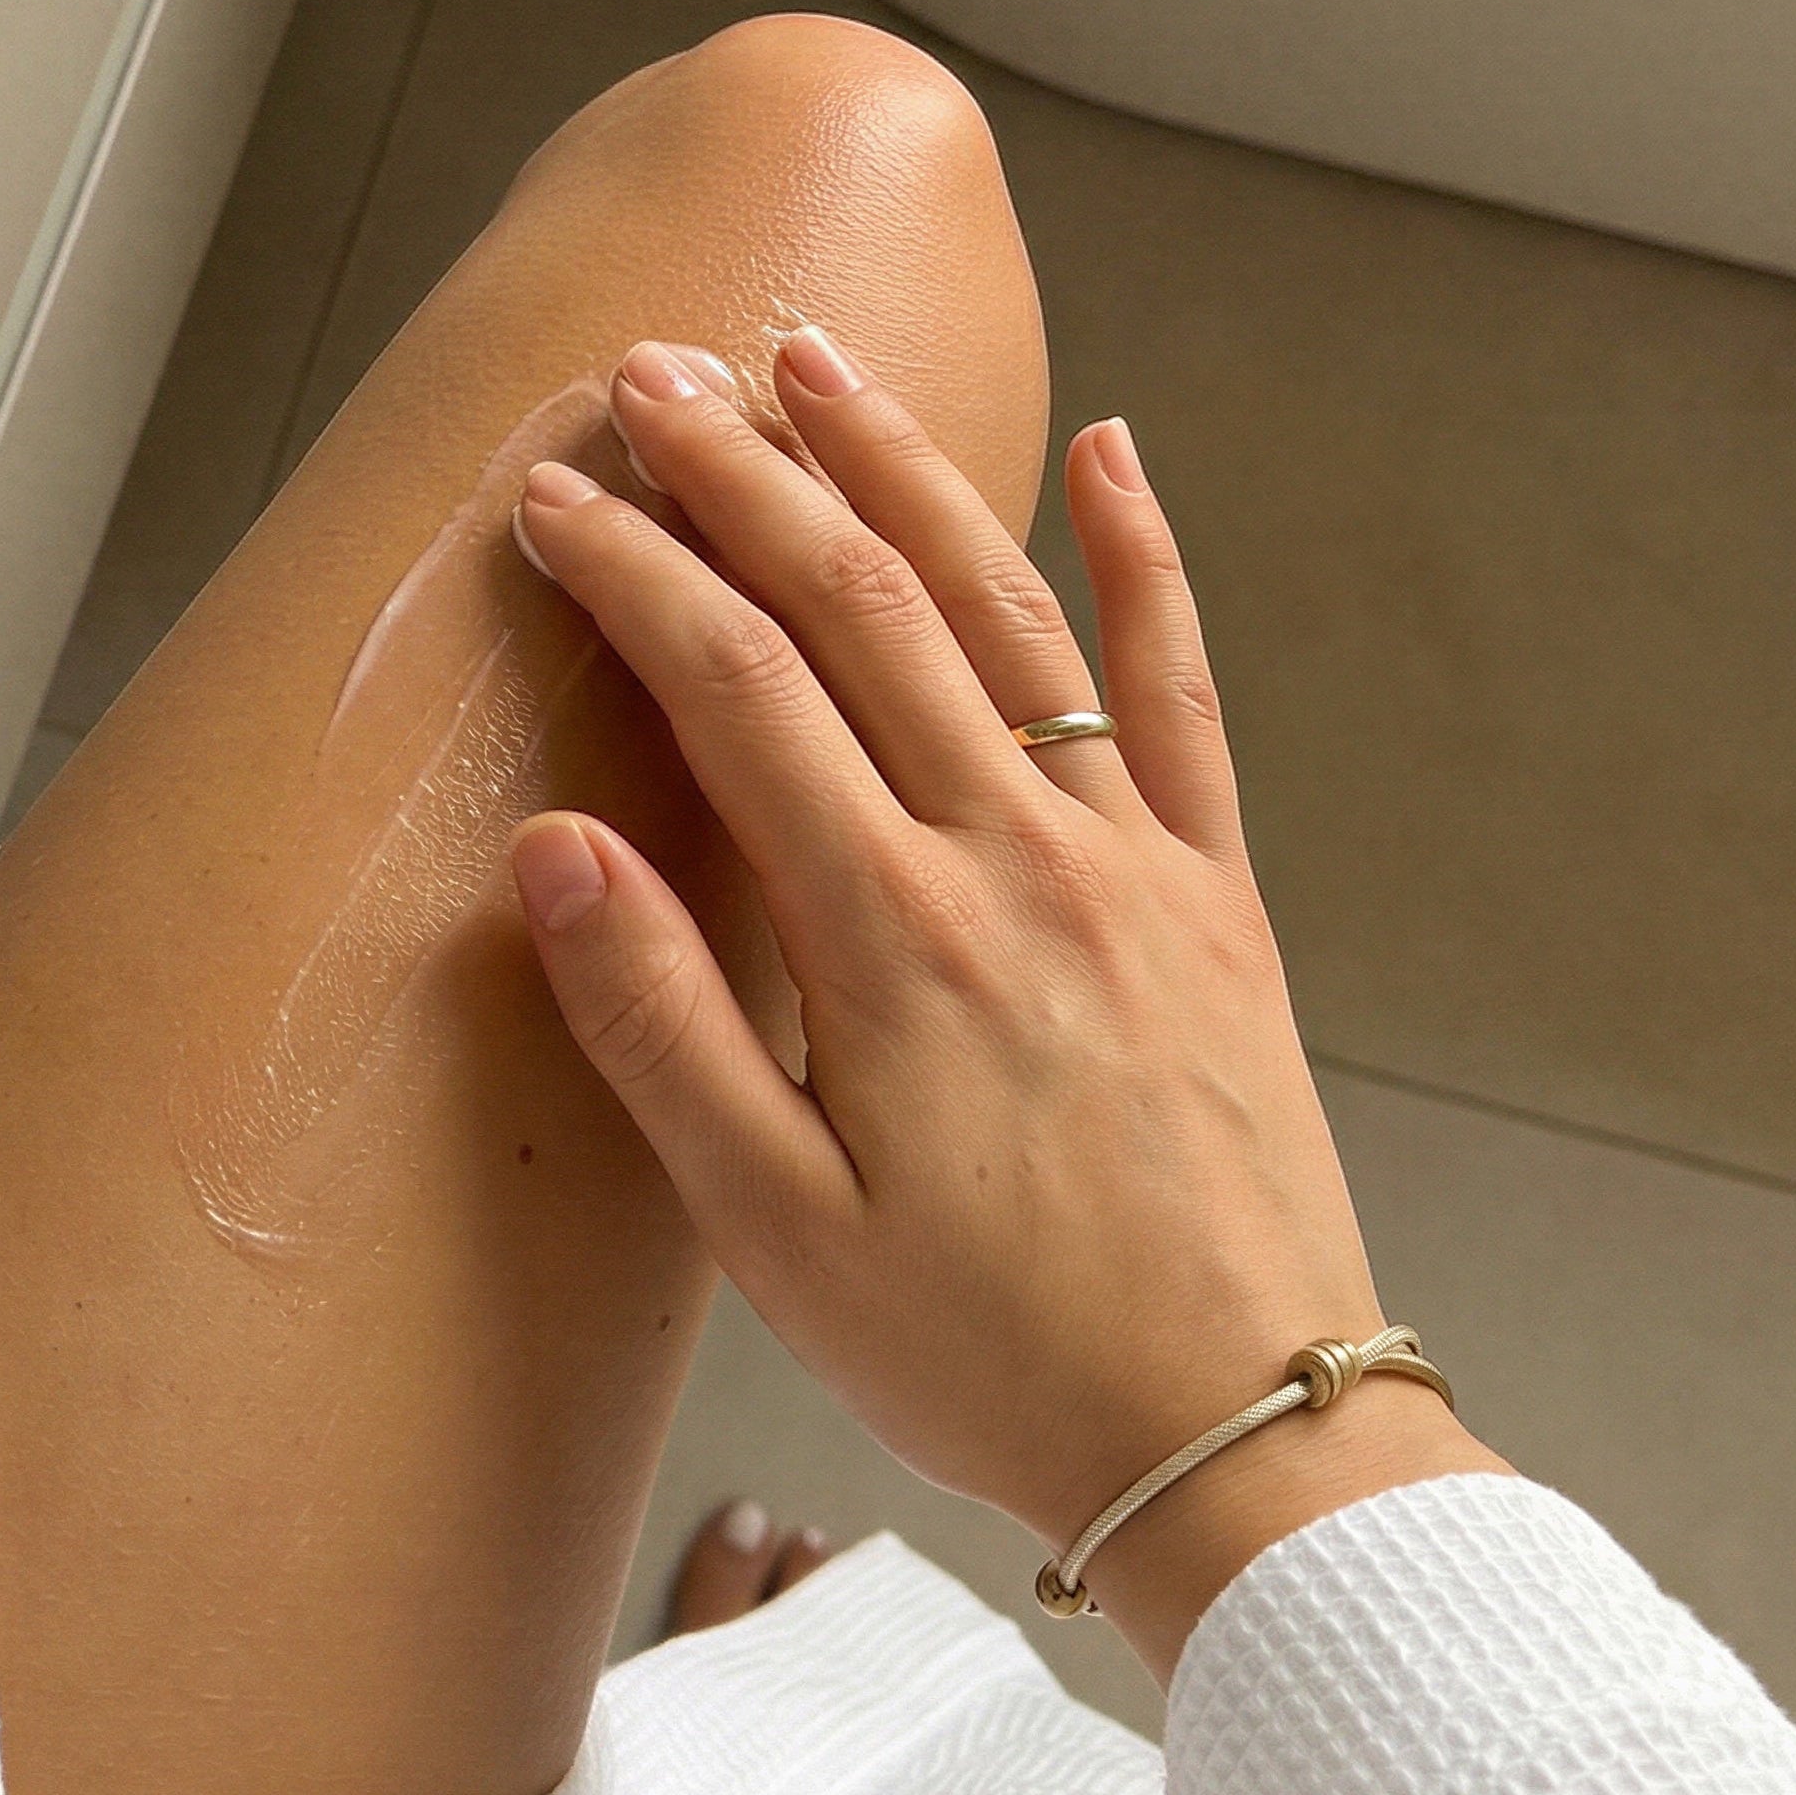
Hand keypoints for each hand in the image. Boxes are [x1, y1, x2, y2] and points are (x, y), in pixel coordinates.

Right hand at [506, 331, 1501, 1679]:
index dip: (637, 575)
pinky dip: (1145, 561)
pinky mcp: (1217, 896)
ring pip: (1001, 610)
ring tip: (815, 360)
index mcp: (891, 938)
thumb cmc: (991, 1357)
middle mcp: (1014, 860)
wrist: (1241, 1434)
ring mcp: (1131, 862)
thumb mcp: (778, 1234)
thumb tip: (555, 849)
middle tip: (653, 375)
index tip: (556, 500)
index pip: (738, 689)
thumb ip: (662, 1027)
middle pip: (859, 606)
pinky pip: (1179, 692)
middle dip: (743, 474)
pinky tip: (1111, 452)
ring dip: (901, 470)